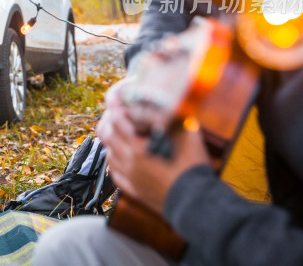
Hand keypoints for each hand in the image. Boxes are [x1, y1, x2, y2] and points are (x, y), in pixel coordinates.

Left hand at [98, 88, 211, 214]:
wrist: (196, 203)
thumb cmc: (192, 169)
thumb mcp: (188, 136)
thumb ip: (173, 118)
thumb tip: (167, 104)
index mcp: (138, 147)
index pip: (117, 121)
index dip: (115, 108)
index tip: (116, 100)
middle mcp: (128, 162)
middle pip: (107, 135)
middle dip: (109, 121)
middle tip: (116, 114)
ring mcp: (129, 178)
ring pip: (108, 154)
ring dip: (111, 141)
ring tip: (118, 134)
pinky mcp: (133, 190)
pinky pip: (114, 174)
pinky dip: (114, 162)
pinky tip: (120, 158)